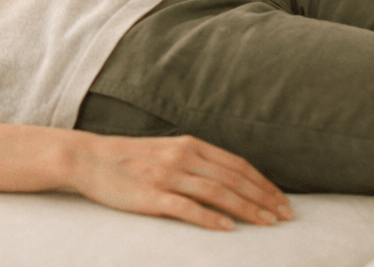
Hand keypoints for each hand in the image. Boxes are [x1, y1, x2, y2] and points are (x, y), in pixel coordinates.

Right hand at [67, 132, 292, 230]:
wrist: (87, 158)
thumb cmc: (128, 158)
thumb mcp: (166, 151)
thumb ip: (195, 161)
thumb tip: (228, 179)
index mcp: (189, 144)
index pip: (236, 165)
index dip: (263, 183)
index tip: (282, 200)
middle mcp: (182, 157)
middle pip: (233, 179)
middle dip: (264, 198)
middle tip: (286, 217)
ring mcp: (166, 177)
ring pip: (217, 193)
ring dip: (247, 209)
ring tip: (268, 223)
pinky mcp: (151, 196)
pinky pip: (186, 208)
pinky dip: (210, 218)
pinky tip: (228, 228)